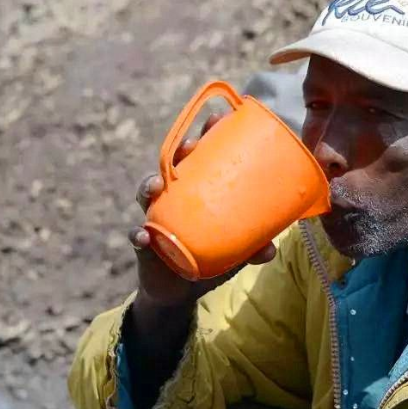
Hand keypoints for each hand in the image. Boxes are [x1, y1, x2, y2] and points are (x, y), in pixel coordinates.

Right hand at [128, 113, 276, 307]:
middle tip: (190, 145)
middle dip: (180, 152)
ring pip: (147, 194)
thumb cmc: (210, 258)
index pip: (202, 158)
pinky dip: (139, 235)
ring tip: (156, 185)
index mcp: (199, 192)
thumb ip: (252, 248)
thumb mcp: (236, 253)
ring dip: (149, 185)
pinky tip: (143, 236)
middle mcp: (176, 198)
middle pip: (174, 167)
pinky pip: (137, 235)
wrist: (181, 290)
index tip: (218, 118)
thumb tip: (270, 248)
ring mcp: (157, 217)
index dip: (207, 136)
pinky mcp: (145, 243)